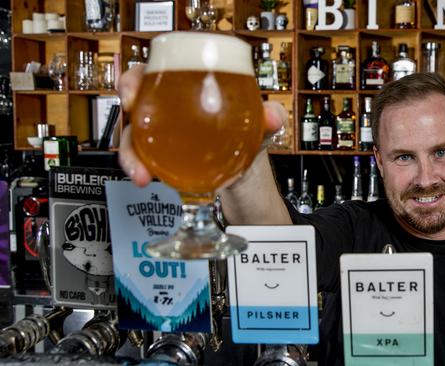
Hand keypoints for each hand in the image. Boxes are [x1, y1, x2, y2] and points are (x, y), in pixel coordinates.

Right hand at [117, 64, 287, 186]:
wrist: (246, 175)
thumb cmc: (249, 137)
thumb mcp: (261, 126)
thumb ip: (271, 117)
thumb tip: (273, 116)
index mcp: (191, 87)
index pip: (159, 70)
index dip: (139, 74)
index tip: (134, 85)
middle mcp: (171, 106)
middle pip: (137, 94)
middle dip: (125, 101)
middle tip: (130, 115)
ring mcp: (162, 133)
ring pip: (132, 132)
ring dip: (128, 151)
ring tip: (139, 170)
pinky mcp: (160, 157)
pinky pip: (140, 158)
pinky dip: (137, 168)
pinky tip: (144, 178)